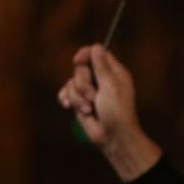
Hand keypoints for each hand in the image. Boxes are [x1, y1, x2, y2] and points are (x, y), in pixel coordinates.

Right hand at [56, 44, 161, 180]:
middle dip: (83, 83)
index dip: (85, 55)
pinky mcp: (80, 101)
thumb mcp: (111, 86)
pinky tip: (67, 106)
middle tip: (93, 97)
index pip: (95, 53)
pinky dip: (66, 99)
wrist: (112, 137)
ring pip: (71, 81)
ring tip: (89, 109)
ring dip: (77, 97)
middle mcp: (101, 79)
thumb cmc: (117, 113)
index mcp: (114, 72)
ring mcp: (90, 90)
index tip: (78, 61)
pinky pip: (66, 92)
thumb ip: (101, 66)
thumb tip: (96, 46)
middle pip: (80, 67)